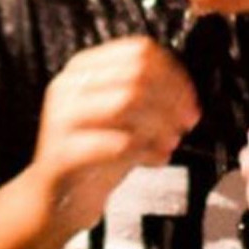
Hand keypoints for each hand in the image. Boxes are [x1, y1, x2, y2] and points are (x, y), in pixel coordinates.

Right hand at [29, 37, 200, 232]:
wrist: (58, 199)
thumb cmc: (97, 154)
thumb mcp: (122, 115)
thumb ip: (147, 95)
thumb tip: (186, 92)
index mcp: (83, 68)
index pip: (138, 50)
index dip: (174, 73)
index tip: (190, 99)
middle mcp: (69, 86)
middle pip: (137, 72)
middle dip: (172, 98)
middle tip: (187, 121)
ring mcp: (62, 118)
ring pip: (128, 101)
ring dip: (162, 123)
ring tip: (172, 142)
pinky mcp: (63, 153)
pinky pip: (118, 143)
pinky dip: (148, 152)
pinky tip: (157, 160)